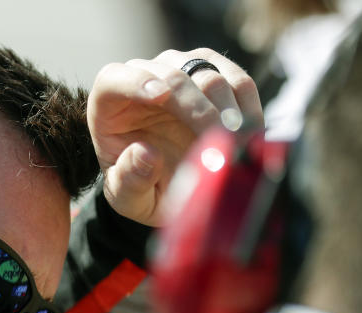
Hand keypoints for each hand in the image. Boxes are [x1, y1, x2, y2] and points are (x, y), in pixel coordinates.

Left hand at [88, 48, 261, 225]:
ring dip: (230, 111)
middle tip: (222, 147)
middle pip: (174, 78)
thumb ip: (129, 180)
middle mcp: (145, 74)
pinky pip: (238, 82)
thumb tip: (146, 154)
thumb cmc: (137, 185)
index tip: (162, 95)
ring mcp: (181, 68)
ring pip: (210, 75)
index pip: (116, 80)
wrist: (162, 181)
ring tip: (240, 146)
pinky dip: (249, 109)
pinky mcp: (214, 72)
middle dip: (201, 112)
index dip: (137, 83)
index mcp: (109, 100)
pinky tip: (252, 138)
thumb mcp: (126, 196)